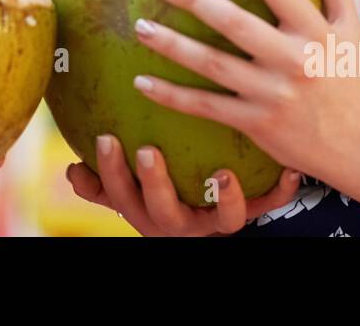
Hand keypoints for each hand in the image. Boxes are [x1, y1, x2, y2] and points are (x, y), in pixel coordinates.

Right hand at [65, 134, 302, 235]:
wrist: (211, 210)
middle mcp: (183, 223)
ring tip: (223, 176)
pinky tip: (289, 170)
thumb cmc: (163, 189)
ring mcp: (217, 220)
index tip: (106, 137)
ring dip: (224, 199)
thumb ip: (102, 181)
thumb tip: (70, 170)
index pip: (123, 197)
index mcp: (149, 212)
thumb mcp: (128, 190)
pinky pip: (268, 205)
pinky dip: (279, 190)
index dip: (111, 174)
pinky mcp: (251, 212)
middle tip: (146, 150)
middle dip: (154, 184)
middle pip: (164, 213)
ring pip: (223, 221)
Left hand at [131, 0, 359, 182]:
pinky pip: (207, 107)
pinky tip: (143, 82)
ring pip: (214, 65)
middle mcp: (293, 60)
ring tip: (141, 27)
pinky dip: (173, 95)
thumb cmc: (351, 82)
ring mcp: (272, 94)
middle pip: (235, 23)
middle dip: (195, 0)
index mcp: (315, 31)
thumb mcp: (352, 29)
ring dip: (173, 46)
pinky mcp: (257, 124)